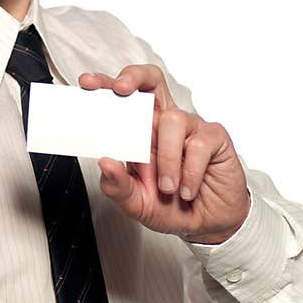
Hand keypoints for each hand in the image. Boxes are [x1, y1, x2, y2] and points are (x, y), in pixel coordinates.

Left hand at [78, 64, 250, 242]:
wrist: (205, 226)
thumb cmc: (170, 207)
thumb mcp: (136, 203)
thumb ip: (117, 186)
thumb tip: (105, 163)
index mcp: (141, 133)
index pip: (124, 100)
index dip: (107, 86)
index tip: (87, 84)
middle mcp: (164, 124)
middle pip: (152, 81)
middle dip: (134, 77)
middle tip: (120, 89)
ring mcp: (190, 128)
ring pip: (173, 119)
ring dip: (166, 159)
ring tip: (167, 188)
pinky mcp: (215, 138)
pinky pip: (199, 143)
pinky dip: (190, 172)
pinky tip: (187, 190)